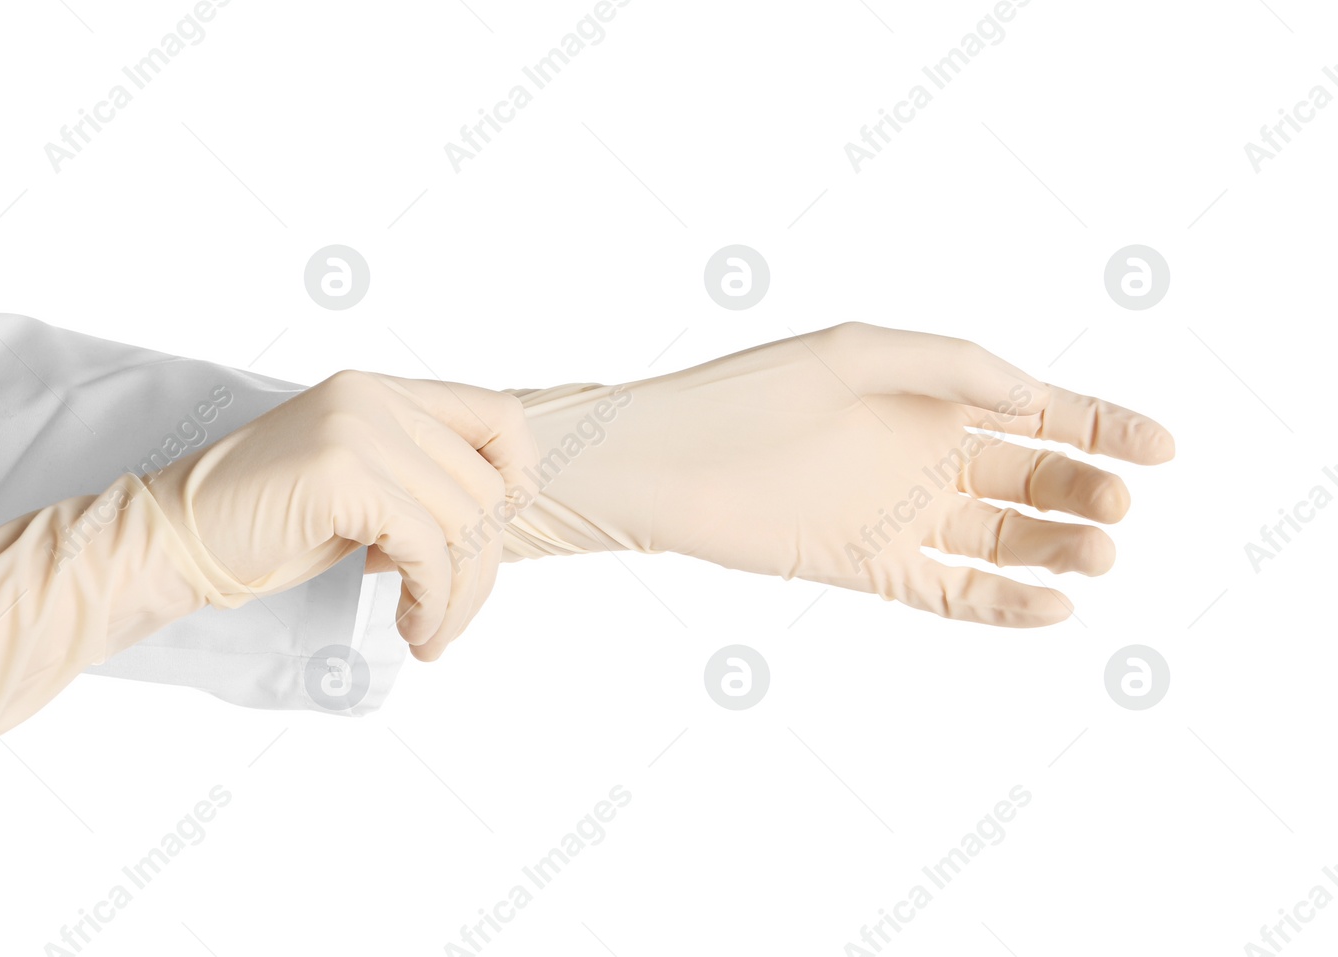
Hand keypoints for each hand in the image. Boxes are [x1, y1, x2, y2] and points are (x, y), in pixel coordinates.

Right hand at [0, 370, 536, 765]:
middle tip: (450, 621)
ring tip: (429, 635)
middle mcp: (375, 397)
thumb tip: (491, 520)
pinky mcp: (341, 473)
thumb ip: (414, 480)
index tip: (493, 538)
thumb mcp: (352, 487)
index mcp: (380, 391)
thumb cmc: (260, 526)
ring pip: (465, 522)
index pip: (499, 416)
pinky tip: (411, 628)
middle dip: (483, 569)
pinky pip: (427, 547)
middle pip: (487, 486)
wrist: (170, 542)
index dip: (518, 478)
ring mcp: (358, 428)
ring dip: (459, 597)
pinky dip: (432, 600)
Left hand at [501, 322, 1173, 625]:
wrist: (654, 464)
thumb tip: (1033, 389)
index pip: (1040, 410)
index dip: (1107, 425)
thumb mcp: (850, 355)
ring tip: (1097, 552)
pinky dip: (1005, 605)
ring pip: (1006, 539)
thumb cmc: (742, 394)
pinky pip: (953, 593)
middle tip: (1116, 503)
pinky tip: (1052, 606)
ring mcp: (901, 515)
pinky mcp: (870, 568)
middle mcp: (925, 455)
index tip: (1163, 446)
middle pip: (1036, 477)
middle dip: (1087, 489)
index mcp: (930, 395)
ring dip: (1059, 548)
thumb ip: (946, 363)